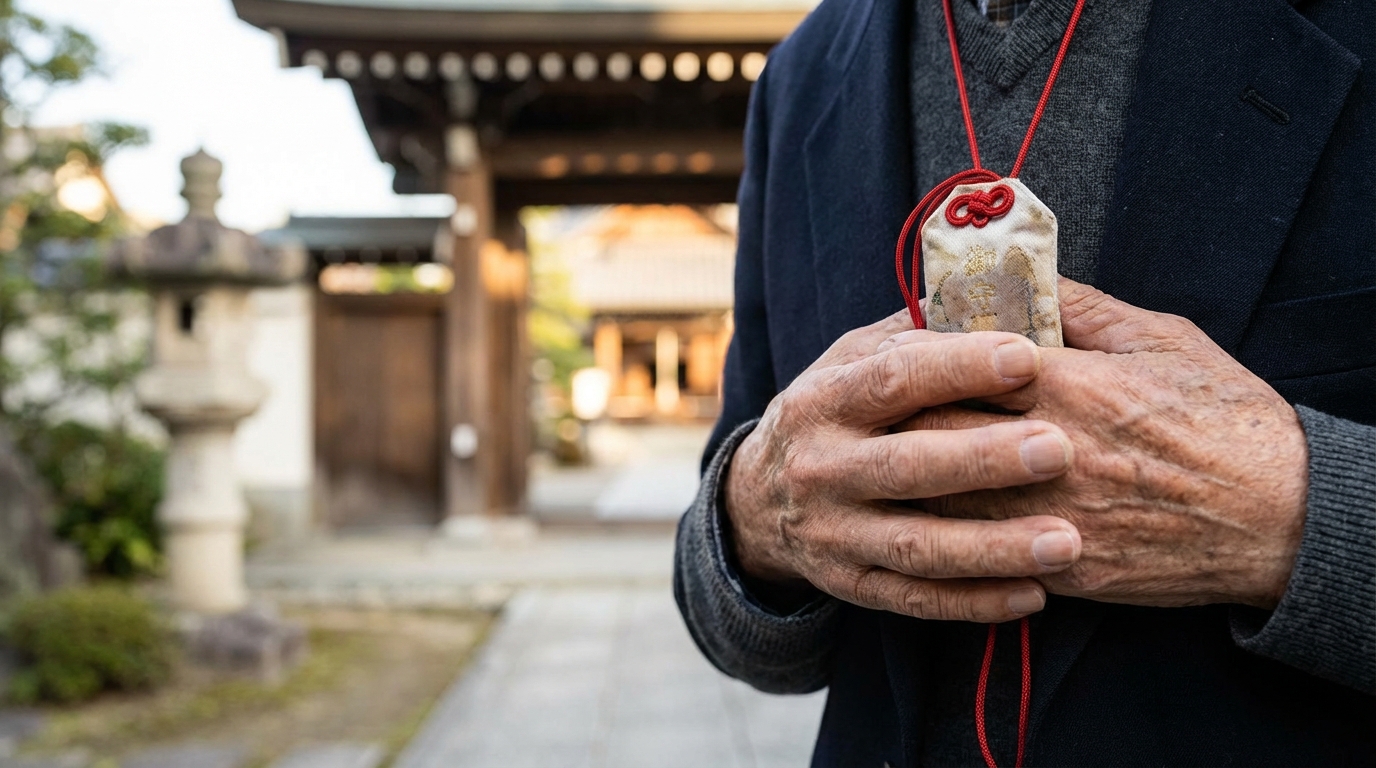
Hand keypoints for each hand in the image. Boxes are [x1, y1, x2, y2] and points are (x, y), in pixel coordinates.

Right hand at [724, 310, 1082, 622]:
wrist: (758, 497)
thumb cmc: (836, 410)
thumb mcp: (853, 358)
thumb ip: (919, 334)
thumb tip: (1000, 297)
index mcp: (826, 399)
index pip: (892, 379)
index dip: (959, 368)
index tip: (1029, 357)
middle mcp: (822, 468)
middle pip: (905, 465)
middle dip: (983, 459)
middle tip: (1060, 450)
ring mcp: (834, 532)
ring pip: (916, 545)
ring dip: (993, 546)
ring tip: (1068, 542)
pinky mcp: (851, 584)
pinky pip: (915, 598)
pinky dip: (975, 600)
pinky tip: (1036, 592)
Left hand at [900, 278, 1308, 609]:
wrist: (1282, 516)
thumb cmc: (1227, 418)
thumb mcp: (1163, 340)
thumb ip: (1085, 308)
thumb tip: (1026, 279)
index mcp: (1070, 386)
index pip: (959, 364)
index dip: (919, 357)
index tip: (898, 350)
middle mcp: (1050, 452)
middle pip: (934, 430)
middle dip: (895, 419)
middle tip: (871, 412)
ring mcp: (1053, 516)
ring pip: (944, 498)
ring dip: (909, 481)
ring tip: (885, 463)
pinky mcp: (1064, 567)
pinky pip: (982, 554)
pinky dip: (949, 534)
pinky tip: (930, 518)